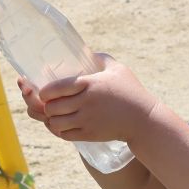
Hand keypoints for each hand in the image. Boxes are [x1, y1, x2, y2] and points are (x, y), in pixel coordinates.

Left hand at [19, 55, 158, 142]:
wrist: (144, 120)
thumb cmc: (131, 92)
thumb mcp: (118, 70)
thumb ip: (101, 59)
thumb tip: (88, 52)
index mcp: (90, 84)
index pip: (55, 88)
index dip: (44, 92)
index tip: (44, 92)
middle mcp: (86, 102)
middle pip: (51, 107)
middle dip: (46, 106)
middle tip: (49, 104)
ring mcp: (87, 120)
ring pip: (55, 123)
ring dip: (51, 119)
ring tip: (53, 115)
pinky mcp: (89, 134)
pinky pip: (64, 135)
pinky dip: (59, 131)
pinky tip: (61, 126)